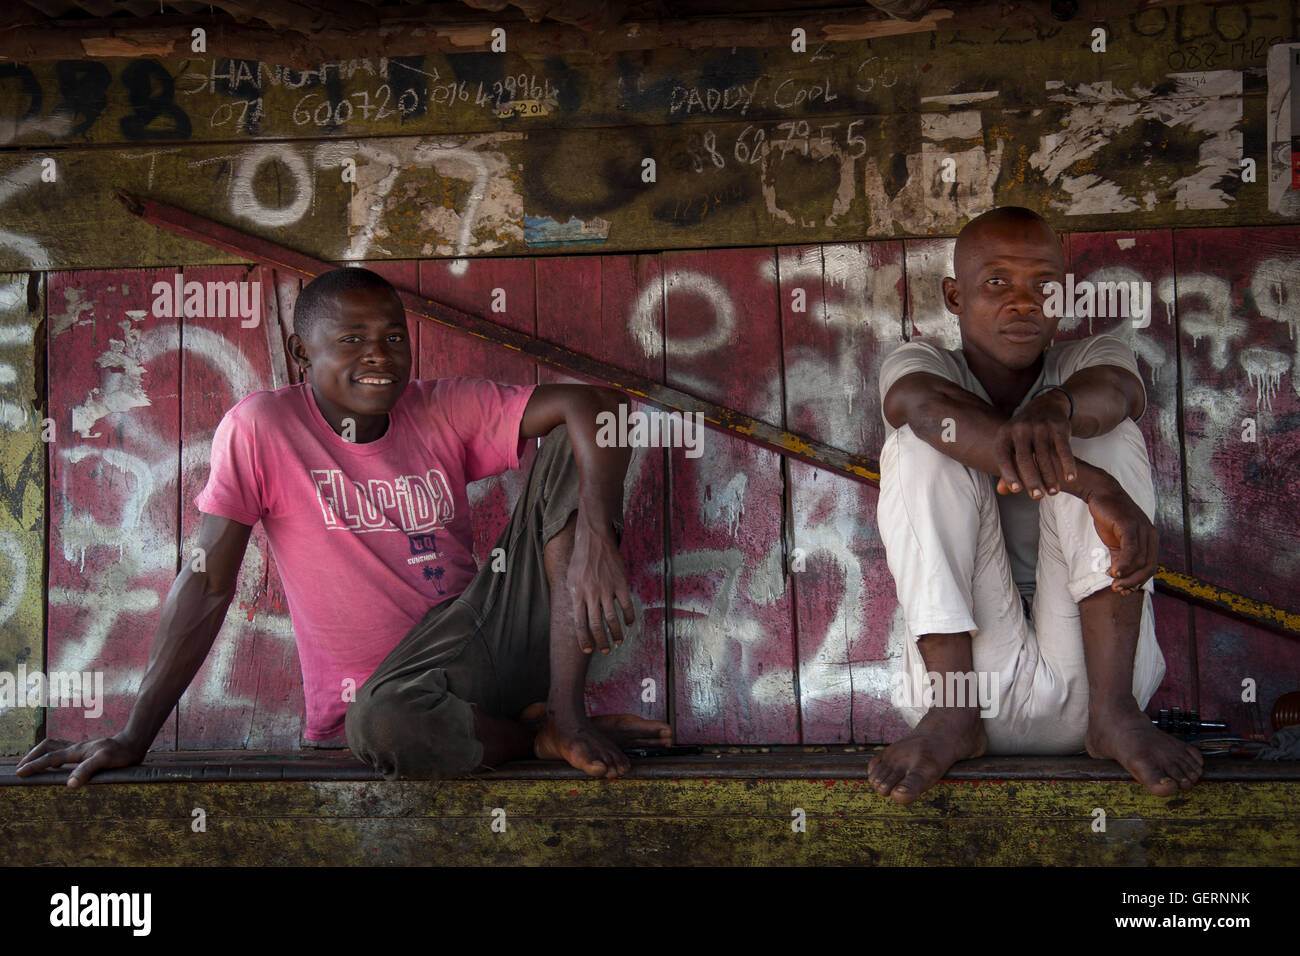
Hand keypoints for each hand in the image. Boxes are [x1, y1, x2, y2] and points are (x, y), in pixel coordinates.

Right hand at [14, 734, 146, 786]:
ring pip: (55, 744)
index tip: (20, 773)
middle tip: (20, 767)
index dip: (34, 765)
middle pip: (47, 746)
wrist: (134, 742)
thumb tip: (69, 784)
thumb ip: (87, 770)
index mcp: (76, 751)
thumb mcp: (105, 761)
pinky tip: (55, 761)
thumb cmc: (121, 753)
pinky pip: (64, 748)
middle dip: (32, 755)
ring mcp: (81, 747)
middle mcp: (76, 747)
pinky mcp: (87, 750)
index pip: (50, 758)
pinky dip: (53, 752)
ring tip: (31, 762)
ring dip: (40, 752)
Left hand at [567, 509, 634, 653]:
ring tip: (618, 641)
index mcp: (577, 595)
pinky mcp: (619, 583)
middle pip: (596, 625)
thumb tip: (578, 616)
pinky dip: (628, 617)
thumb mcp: (570, 579)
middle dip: (601, 641)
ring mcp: (606, 589)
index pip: (579, 624)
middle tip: (605, 650)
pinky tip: (629, 624)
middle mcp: (590, 595)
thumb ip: (575, 598)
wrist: (593, 539)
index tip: (587, 650)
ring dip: (616, 633)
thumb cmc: (580, 560)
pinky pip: (626, 605)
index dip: (584, 640)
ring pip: (612, 619)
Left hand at [993, 389, 1076, 498]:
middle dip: (1032, 480)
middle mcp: (1020, 430)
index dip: (1008, 474)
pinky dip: (1068, 465)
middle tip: (1038, 496)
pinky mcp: (1057, 427)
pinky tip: (1071, 478)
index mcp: (1004, 435)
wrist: (1045, 406)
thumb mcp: (1012, 445)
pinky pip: (1063, 449)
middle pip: (1024, 459)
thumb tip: (1002, 491)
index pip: (1003, 457)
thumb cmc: (1024, 434)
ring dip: (1050, 477)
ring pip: (1044, 457)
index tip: (1016, 490)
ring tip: (1054, 492)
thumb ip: (1008, 467)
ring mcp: (1039, 427)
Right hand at [1083, 479, 1158, 592]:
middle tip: (1118, 588)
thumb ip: (1120, 558)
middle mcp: (1150, 535)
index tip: (1123, 589)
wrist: (1101, 494)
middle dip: (1134, 582)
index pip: (1150, 567)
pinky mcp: (1130, 525)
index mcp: (1150, 540)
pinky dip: (1124, 563)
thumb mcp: (1116, 541)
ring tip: (1112, 580)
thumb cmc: (1109, 517)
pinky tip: (1115, 572)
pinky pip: (1131, 549)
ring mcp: (1142, 529)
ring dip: (1126, 575)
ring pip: (1140, 560)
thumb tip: (1118, 578)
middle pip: (1148, 567)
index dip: (1138, 581)